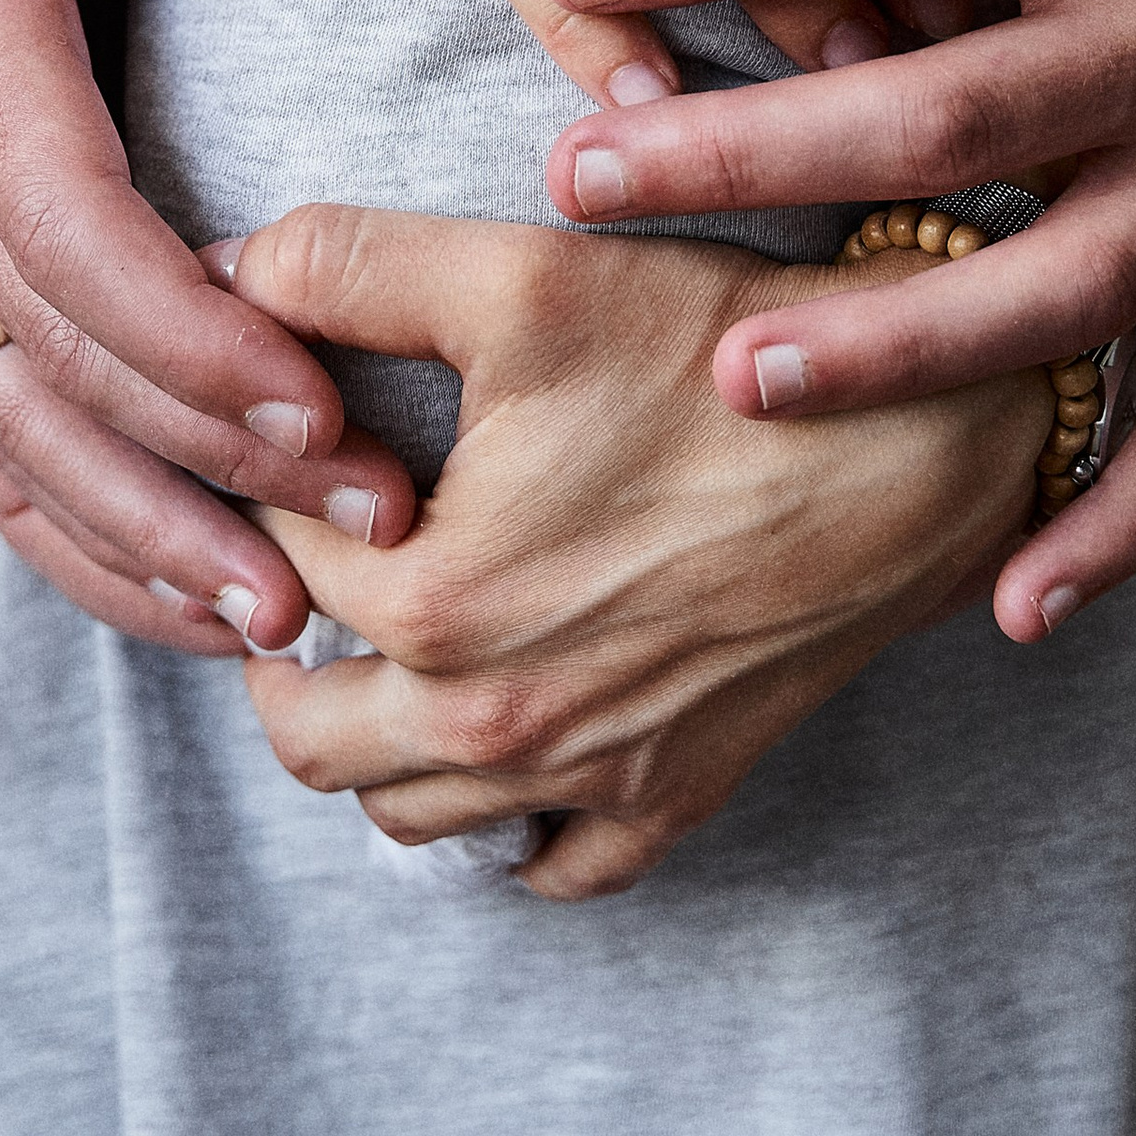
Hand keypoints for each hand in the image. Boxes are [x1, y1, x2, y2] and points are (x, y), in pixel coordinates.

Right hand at [0, 0, 421, 654]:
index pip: (74, 242)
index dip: (194, 343)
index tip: (317, 406)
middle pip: (62, 373)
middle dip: (216, 473)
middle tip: (374, 536)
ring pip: (19, 435)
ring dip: (150, 539)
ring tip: (284, 620)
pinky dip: (82, 533)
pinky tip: (183, 597)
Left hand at [221, 208, 1045, 895]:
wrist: (916, 445)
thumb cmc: (719, 356)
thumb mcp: (521, 276)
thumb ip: (342, 266)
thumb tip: (218, 271)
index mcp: (430, 605)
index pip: (277, 562)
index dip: (278, 490)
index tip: (315, 444)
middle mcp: (494, 724)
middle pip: (304, 733)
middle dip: (291, 646)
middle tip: (326, 561)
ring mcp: (585, 780)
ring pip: (404, 817)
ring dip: (378, 739)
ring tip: (400, 641)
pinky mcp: (670, 800)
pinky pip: (545, 869)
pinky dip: (505, 824)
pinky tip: (509, 738)